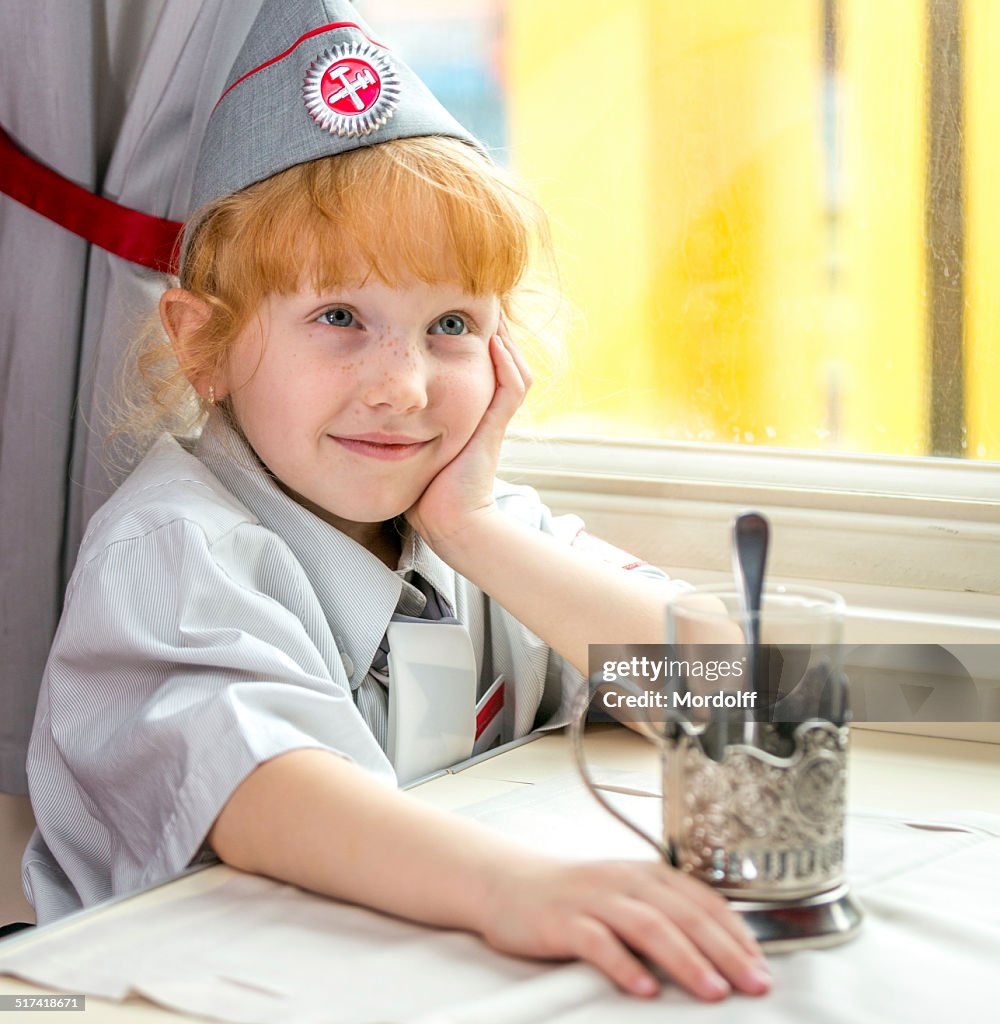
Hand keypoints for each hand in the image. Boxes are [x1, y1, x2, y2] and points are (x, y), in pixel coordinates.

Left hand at [405, 320, 530, 550]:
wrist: (446, 522)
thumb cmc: (423, 489)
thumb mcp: (407, 444)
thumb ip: (398, 420)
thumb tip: (370, 395)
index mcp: (468, 409)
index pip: (479, 360)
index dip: (469, 333)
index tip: (447, 309)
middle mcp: (485, 409)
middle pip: (501, 356)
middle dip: (486, 326)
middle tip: (476, 297)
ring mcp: (493, 417)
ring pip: (512, 366)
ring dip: (502, 337)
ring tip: (488, 309)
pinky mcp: (495, 429)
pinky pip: (512, 387)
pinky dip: (506, 363)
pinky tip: (493, 341)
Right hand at [477, 856, 771, 1001]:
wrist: (508, 883)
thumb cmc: (574, 896)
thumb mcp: (624, 895)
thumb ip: (664, 913)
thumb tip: (720, 952)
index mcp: (647, 874)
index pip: (703, 900)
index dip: (737, 933)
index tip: (763, 966)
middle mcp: (625, 881)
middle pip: (684, 914)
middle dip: (725, 951)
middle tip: (755, 984)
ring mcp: (594, 899)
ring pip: (648, 926)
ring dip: (685, 959)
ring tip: (713, 991)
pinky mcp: (564, 921)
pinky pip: (598, 942)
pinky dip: (624, 966)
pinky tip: (644, 990)